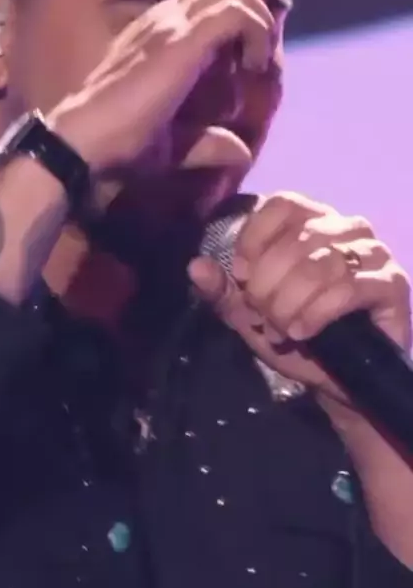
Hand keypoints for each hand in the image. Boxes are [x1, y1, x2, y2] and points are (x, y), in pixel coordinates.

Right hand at [49, 0, 275, 174]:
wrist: (82, 146)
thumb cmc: (117, 146)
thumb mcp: (172, 145)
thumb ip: (206, 143)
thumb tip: (241, 152)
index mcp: (156, 34)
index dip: (238, 22)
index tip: (244, 68)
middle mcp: (163, 19)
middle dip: (252, 12)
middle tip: (252, 60)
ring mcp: (169, 24)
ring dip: (256, 19)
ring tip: (253, 63)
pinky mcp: (179, 40)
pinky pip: (234, 11)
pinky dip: (256, 32)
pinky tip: (251, 67)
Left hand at [189, 191, 410, 406]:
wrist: (339, 382)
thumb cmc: (295, 334)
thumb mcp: (250, 314)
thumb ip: (224, 290)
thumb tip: (195, 266)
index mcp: (311, 220)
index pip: (281, 205)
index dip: (255, 238)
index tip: (242, 276)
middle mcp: (345, 226)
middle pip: (297, 239)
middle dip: (269, 283)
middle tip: (263, 315)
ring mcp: (373, 252)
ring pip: (321, 263)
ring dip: (291, 301)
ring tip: (283, 328)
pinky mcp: (392, 283)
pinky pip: (348, 287)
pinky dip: (317, 312)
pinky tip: (304, 333)